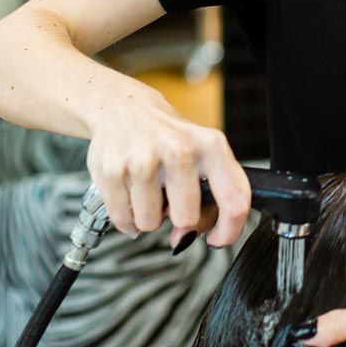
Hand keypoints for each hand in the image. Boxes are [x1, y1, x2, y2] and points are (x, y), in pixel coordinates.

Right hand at [81, 80, 248, 246]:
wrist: (123, 108)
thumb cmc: (169, 136)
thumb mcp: (201, 153)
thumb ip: (207, 198)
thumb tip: (184, 238)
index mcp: (210, 146)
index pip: (233, 201)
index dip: (228, 230)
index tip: (217, 238)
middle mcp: (177, 148)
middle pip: (187, 218)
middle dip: (178, 217)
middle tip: (171, 198)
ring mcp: (142, 159)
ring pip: (150, 223)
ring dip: (149, 215)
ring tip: (149, 189)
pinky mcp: (111, 169)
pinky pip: (123, 219)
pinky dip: (126, 216)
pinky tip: (130, 193)